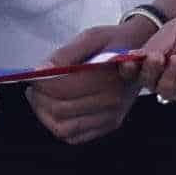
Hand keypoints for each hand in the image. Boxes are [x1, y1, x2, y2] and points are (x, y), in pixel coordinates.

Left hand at [27, 24, 133, 145]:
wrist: (142, 56)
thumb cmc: (115, 43)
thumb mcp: (92, 37)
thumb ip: (65, 54)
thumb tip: (40, 70)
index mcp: (109, 77)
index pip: (63, 88)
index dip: (41, 83)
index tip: (33, 76)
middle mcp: (113, 102)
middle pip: (60, 110)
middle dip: (39, 98)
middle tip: (34, 87)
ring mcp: (111, 117)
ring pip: (64, 129)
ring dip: (44, 115)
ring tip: (40, 99)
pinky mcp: (109, 125)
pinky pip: (75, 137)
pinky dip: (58, 127)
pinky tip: (54, 110)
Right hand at [125, 13, 175, 106]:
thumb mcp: (172, 29)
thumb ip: (154, 43)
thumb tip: (133, 56)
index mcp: (154, 59)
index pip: (134, 70)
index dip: (128, 69)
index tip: (127, 62)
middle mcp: (165, 74)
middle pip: (147, 83)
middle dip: (149, 71)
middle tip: (157, 57)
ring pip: (165, 92)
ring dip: (168, 78)